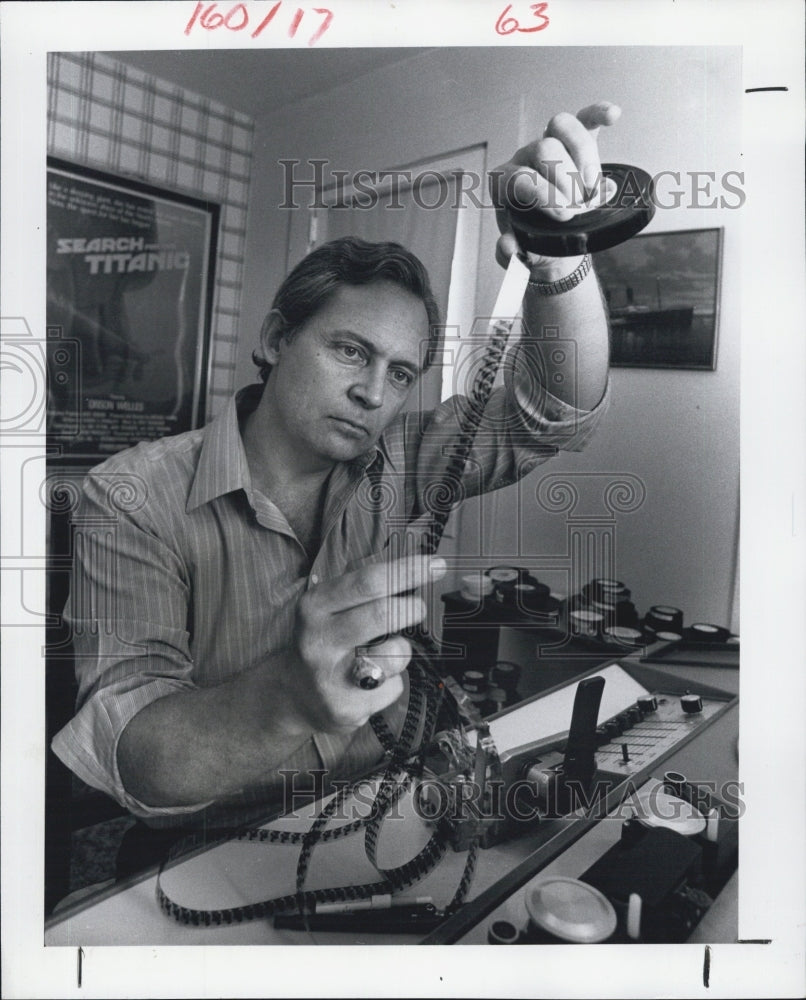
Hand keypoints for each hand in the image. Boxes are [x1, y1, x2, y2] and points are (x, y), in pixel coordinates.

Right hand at [284, 555, 446, 733]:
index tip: (435, 565)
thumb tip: (413, 567)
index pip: (367, 582)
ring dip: (401, 651)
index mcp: (315, 607)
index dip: (407, 571)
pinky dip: (392, 682)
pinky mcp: (346, 708)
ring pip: (396, 654)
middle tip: (418, 608)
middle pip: (383, 614)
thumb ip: (365, 589)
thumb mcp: (329, 608)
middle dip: (413, 608)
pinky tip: (371, 683)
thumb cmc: (324, 642)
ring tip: (382, 654)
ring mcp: (331, 677)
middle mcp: (319, 640)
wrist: (293, 695)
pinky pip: (394, 687)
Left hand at [489, 101, 621, 272]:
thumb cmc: (536, 247)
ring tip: (593, 187)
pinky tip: (613, 116)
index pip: (519, 177)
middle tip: (580, 207)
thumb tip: (508, 245)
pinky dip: (599, 114)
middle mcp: (523, 159)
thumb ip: (511, 256)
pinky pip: (585, 120)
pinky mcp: (575, 142)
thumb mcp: (521, 259)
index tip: (566, 215)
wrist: (557, 245)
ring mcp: (549, 146)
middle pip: (542, 149)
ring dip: (584, 155)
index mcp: (504, 184)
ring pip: (562, 128)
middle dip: (566, 178)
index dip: (543, 194)